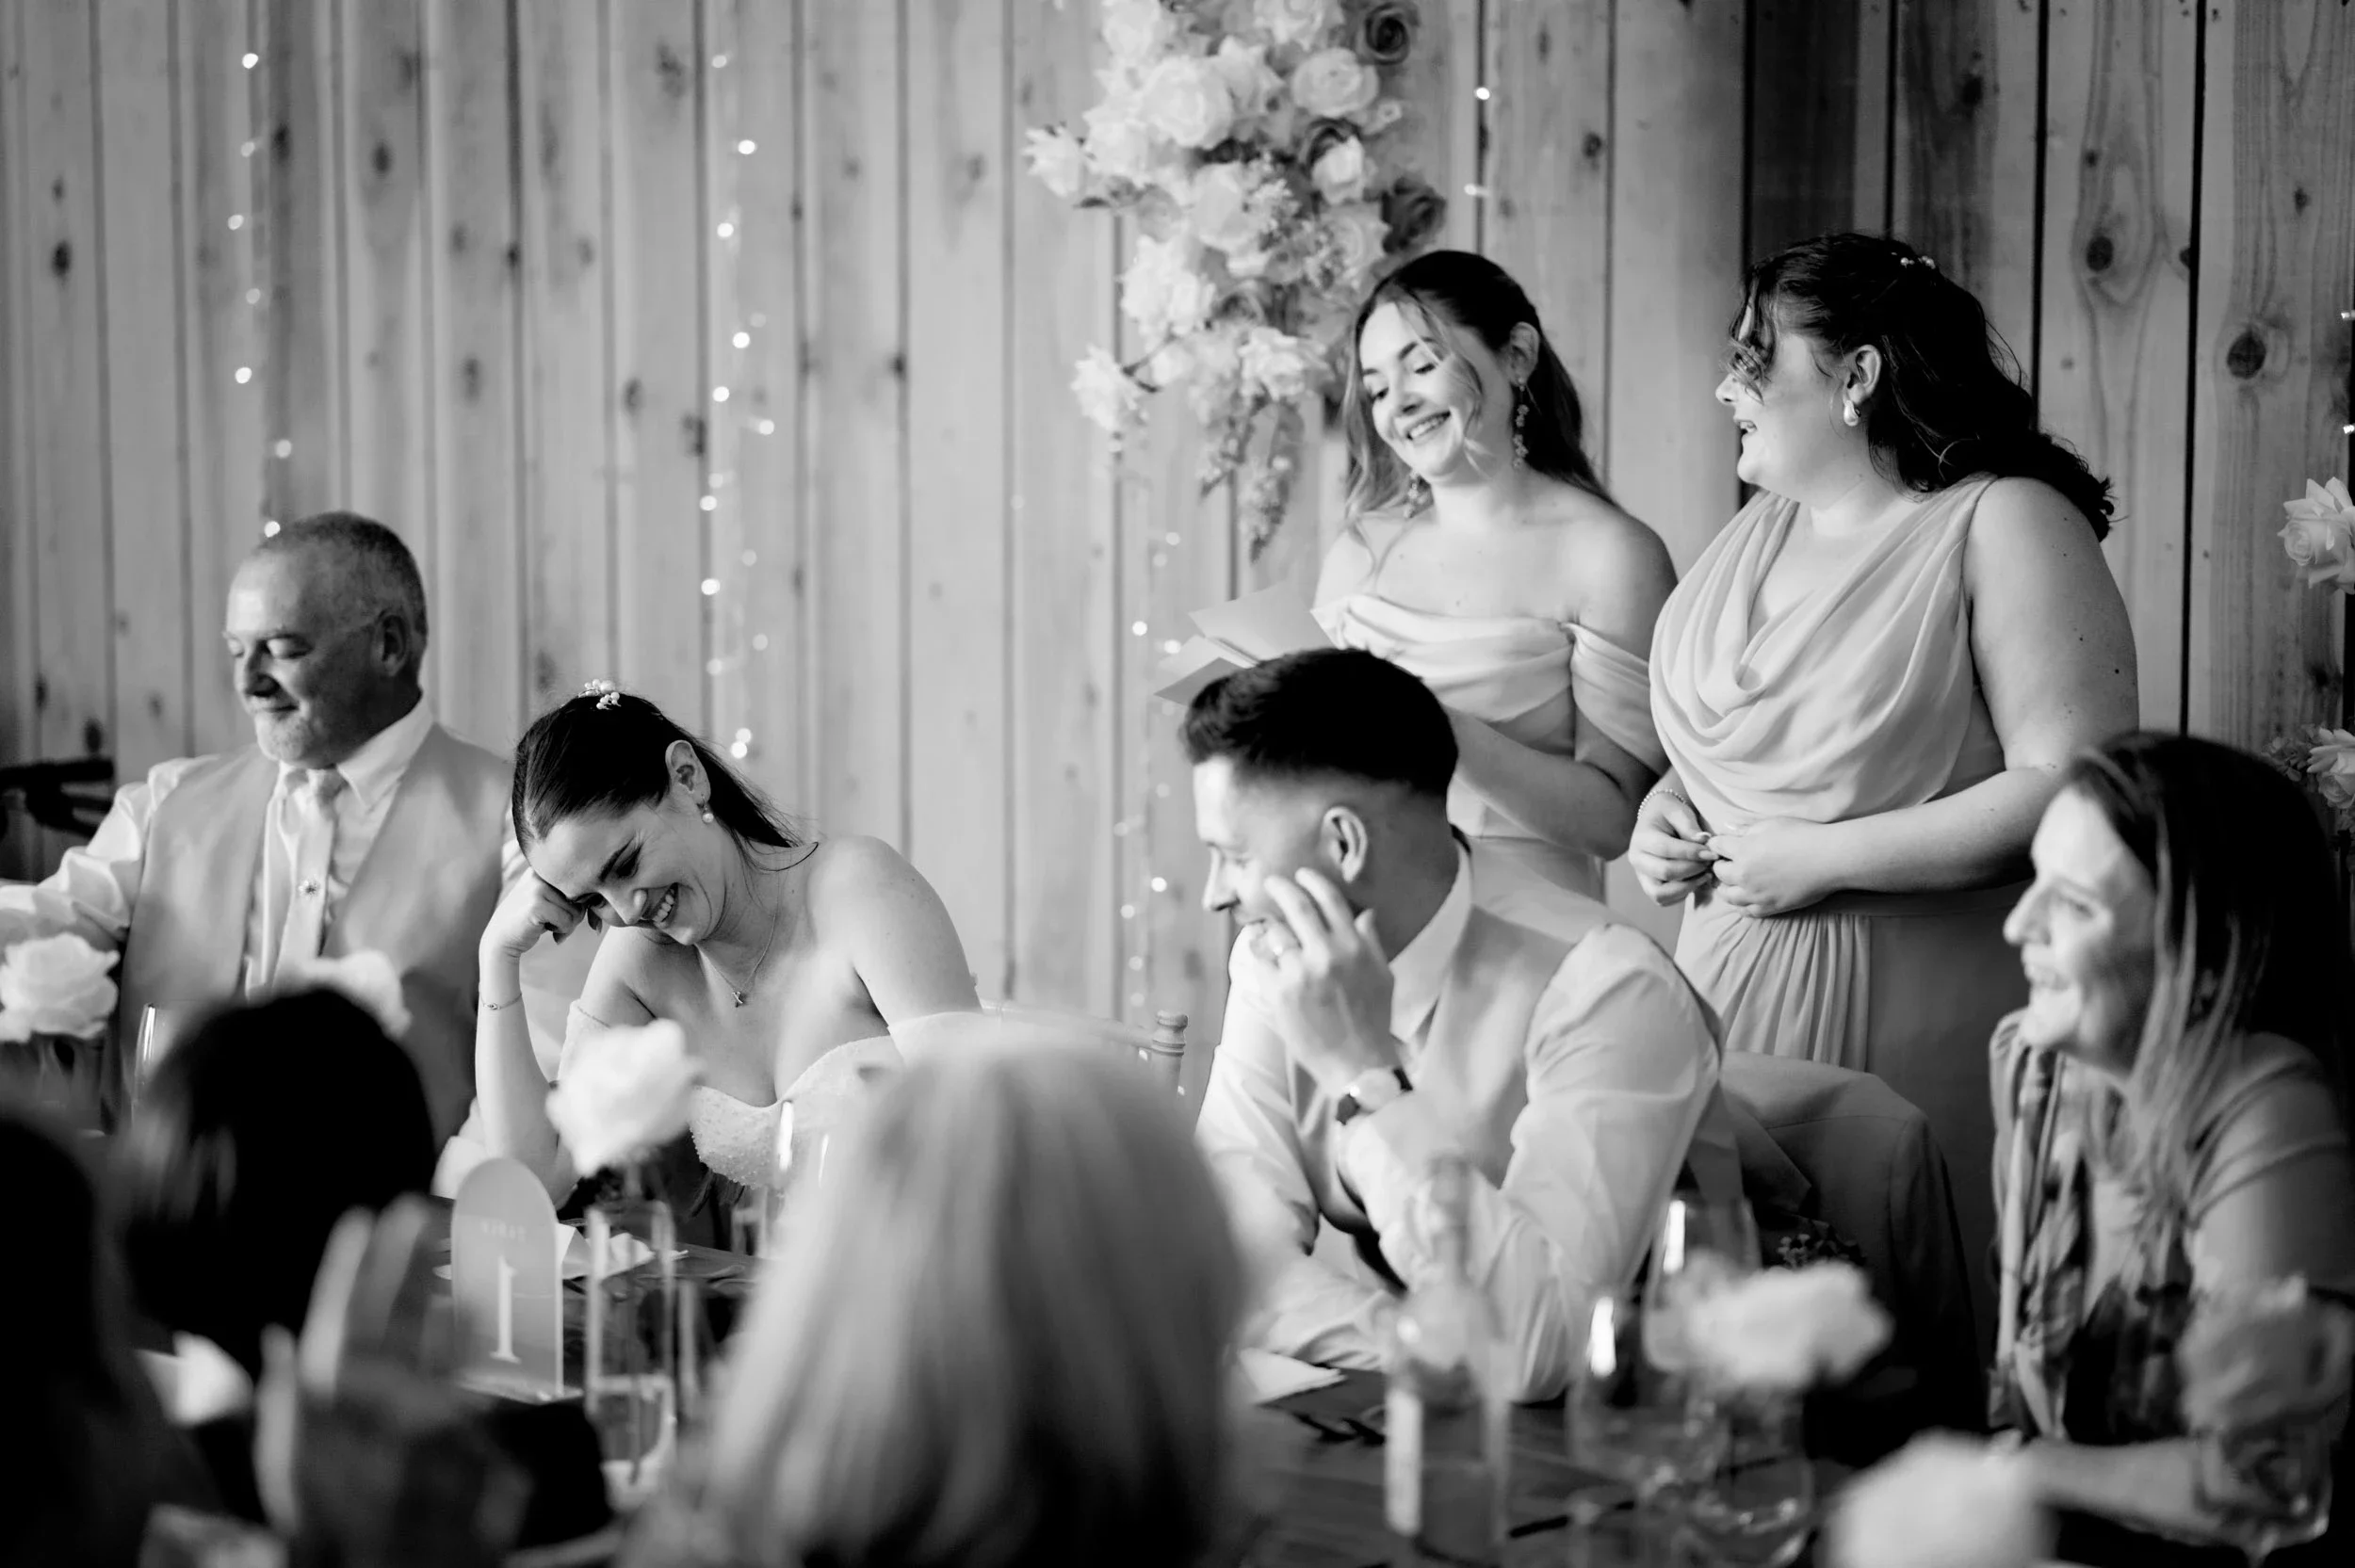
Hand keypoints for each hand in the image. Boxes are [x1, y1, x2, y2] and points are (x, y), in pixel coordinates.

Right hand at [481, 873, 591, 964]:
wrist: (501, 938)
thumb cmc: (534, 920)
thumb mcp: (553, 900)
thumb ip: (575, 894)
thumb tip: (605, 900)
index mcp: (547, 868)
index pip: (583, 882)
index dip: (585, 903)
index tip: (574, 915)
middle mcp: (542, 873)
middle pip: (583, 896)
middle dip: (576, 916)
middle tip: (557, 923)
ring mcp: (538, 887)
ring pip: (577, 910)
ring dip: (568, 925)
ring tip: (548, 924)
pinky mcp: (536, 904)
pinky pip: (568, 921)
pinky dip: (561, 930)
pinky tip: (544, 929)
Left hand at [1241, 869, 1400, 1091]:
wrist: (1357, 1064)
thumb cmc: (1373, 1021)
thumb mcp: (1383, 976)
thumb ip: (1371, 942)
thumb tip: (1365, 913)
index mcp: (1355, 947)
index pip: (1330, 900)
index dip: (1312, 882)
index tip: (1301, 875)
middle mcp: (1327, 954)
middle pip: (1297, 907)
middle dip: (1281, 888)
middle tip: (1271, 882)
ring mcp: (1301, 972)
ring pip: (1276, 934)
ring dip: (1270, 929)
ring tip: (1267, 931)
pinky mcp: (1280, 992)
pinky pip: (1262, 962)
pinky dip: (1261, 956)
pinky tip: (1263, 957)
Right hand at [1629, 789, 1716, 904]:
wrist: (1658, 820)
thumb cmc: (1669, 814)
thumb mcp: (1678, 811)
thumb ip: (1689, 826)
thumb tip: (1704, 841)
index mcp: (1641, 838)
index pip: (1665, 849)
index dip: (1691, 853)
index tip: (1712, 853)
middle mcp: (1637, 859)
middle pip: (1664, 872)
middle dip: (1693, 870)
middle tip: (1710, 863)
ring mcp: (1641, 876)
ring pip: (1661, 894)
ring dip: (1687, 887)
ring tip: (1705, 875)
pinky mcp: (1649, 887)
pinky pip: (1664, 900)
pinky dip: (1682, 894)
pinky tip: (1696, 880)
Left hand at [1706, 818, 1836, 916]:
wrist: (1828, 859)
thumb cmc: (1803, 836)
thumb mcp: (1771, 824)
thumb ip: (1747, 830)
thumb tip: (1730, 830)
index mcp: (1743, 850)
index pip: (1717, 847)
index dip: (1717, 844)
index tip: (1720, 844)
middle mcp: (1744, 874)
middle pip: (1718, 872)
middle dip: (1720, 865)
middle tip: (1726, 862)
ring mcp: (1756, 894)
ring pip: (1728, 896)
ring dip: (1726, 887)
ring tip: (1731, 882)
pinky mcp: (1770, 907)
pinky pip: (1746, 911)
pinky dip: (1741, 905)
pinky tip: (1744, 899)